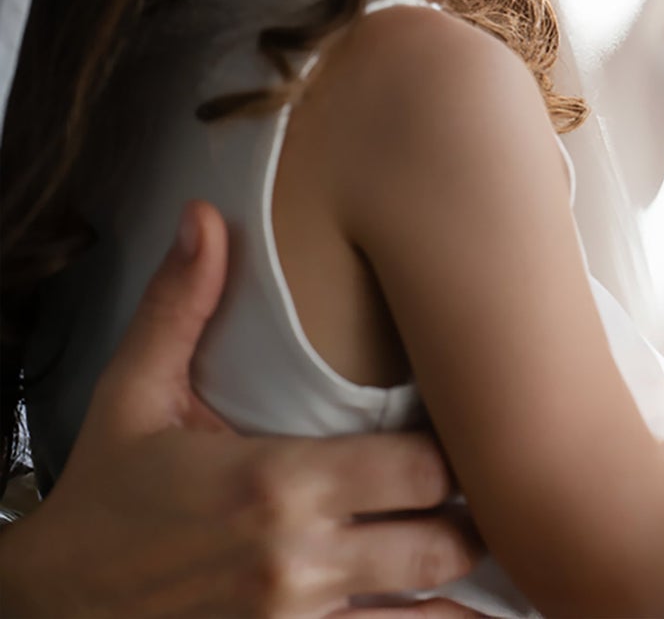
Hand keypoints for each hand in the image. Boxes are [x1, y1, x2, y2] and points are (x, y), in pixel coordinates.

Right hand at [0, 201, 478, 617]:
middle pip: (443, 539)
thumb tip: (205, 215)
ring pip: (428, 606)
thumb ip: (180, 305)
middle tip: (479, 482)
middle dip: (469, 513)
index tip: (464, 421)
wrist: (51, 608)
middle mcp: (297, 561)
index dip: (456, 445)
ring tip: (470, 536)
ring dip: (454, 574)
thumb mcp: (134, 396)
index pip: (422, 464)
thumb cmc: (108, 496)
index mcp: (277, 482)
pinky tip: (446, 607)